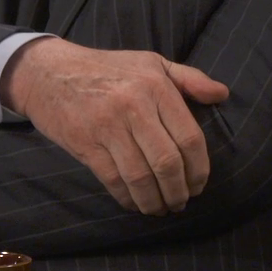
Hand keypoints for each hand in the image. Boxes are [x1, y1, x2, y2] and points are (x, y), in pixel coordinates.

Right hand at [2, 37, 229, 215]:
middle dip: (179, 190)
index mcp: (156, 86)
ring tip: (162, 208)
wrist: (49, 72)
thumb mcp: (152, 62)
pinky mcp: (86, 144)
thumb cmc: (108, 68)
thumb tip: (222, 95)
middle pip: (167, 163)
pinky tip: (136, 203)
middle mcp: (134, 106)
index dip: (199, 169)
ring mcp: (108, 127)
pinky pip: (113, 181)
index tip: (199, 184)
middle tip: (182, 202)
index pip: (189, 138)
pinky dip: (128, 199)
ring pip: (141, 177)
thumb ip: (189, 79)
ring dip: (155, 201)